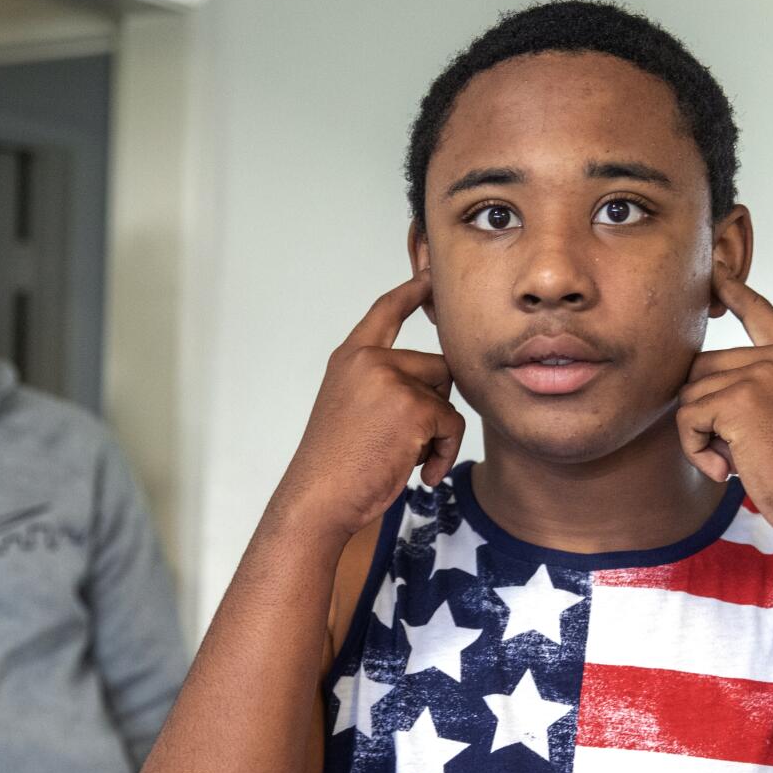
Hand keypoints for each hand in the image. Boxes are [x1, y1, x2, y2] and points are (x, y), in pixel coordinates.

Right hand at [275, 272, 464, 540]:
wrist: (319, 498)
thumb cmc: (335, 465)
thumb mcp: (351, 407)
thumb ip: (382, 384)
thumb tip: (439, 379)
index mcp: (350, 358)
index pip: (386, 311)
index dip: (412, 292)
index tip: (431, 275)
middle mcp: (370, 361)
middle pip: (438, 366)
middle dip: (435, 406)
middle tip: (408, 442)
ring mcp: (391, 381)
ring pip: (448, 397)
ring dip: (439, 433)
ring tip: (410, 459)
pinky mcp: (413, 407)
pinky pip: (453, 424)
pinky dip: (444, 453)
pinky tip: (423, 473)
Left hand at [677, 270, 772, 543]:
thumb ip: (758, 389)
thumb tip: (699, 384)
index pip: (760, 312)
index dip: (734, 289)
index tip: (715, 265)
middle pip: (702, 366)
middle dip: (702, 412)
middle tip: (732, 451)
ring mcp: (762, 373)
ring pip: (690, 395)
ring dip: (698, 436)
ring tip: (734, 461)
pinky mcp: (740, 397)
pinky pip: (688, 418)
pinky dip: (696, 450)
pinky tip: (728, 470)